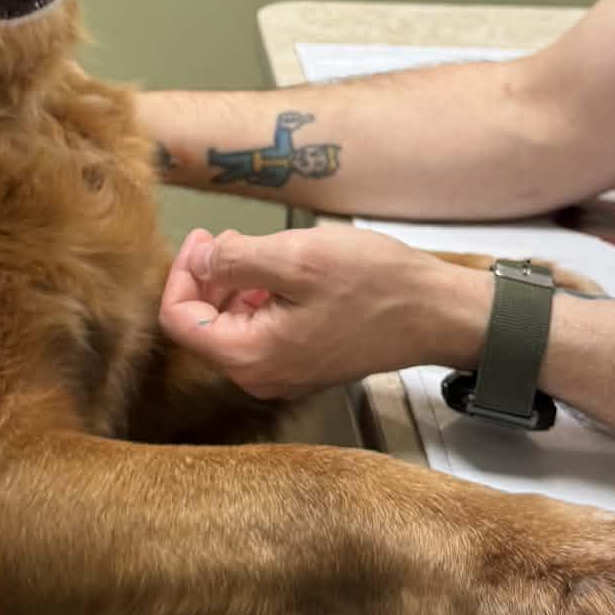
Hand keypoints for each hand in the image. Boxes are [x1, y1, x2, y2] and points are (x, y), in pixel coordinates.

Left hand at [158, 225, 485, 400]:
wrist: (436, 313)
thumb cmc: (375, 286)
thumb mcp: (296, 257)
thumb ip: (235, 260)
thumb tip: (199, 259)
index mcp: (250, 356)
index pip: (179, 319)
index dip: (182, 273)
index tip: (203, 239)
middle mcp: (260, 376)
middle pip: (202, 324)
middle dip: (208, 277)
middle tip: (227, 238)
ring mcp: (283, 373)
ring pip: (232, 325)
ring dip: (234, 285)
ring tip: (259, 250)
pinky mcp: (303, 362)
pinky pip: (261, 331)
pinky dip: (260, 298)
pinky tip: (283, 272)